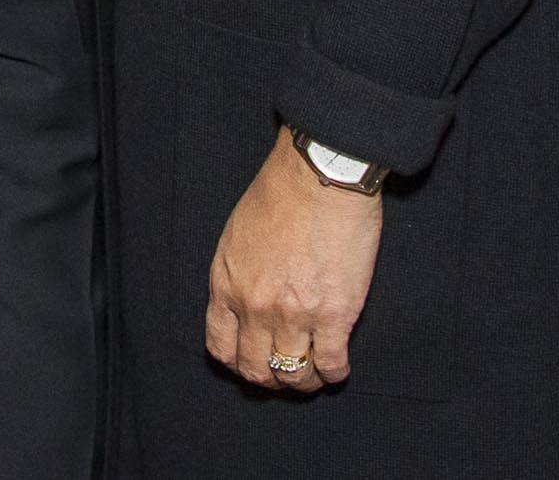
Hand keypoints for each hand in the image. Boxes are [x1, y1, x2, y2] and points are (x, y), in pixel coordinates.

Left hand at [206, 132, 381, 392]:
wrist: (319, 176)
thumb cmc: (279, 195)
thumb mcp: (236, 237)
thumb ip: (236, 276)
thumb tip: (244, 306)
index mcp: (226, 285)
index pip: (221, 348)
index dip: (238, 363)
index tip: (252, 362)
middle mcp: (255, 306)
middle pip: (256, 370)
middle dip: (270, 380)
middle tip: (284, 375)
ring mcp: (294, 314)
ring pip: (293, 375)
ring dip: (303, 382)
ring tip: (313, 375)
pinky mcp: (334, 315)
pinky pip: (330, 364)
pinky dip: (334, 374)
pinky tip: (337, 369)